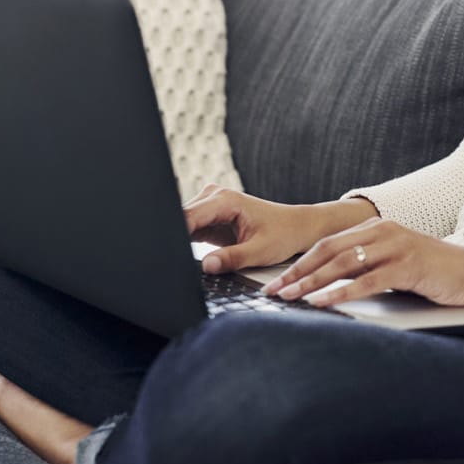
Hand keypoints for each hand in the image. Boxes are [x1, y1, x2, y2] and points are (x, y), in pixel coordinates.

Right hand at [185, 184, 369, 273]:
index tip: (167, 253)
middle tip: (173, 262)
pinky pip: (189, 230)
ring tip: (186, 258)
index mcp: (225, 200)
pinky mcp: (209, 217)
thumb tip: (206, 266)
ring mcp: (209, 206)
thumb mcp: (260, 251)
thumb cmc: (284, 234)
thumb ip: (232, 258)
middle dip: (175, 239)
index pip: (186, 216)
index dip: (173, 235)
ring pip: (180, 224)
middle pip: (179, 218)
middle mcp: (214, 197)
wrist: (296, 227)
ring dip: (180, 241)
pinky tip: (191, 254)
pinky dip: (186, 242)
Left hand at [261, 217, 463, 307]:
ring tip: (290, 297)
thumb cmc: (433, 273)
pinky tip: (322, 303)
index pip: (327, 244)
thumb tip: (324, 288)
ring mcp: (395, 246)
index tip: (276, 282)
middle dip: (297, 272)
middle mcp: (382, 231)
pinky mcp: (408, 265)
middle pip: (328, 250)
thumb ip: (365, 269)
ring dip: (312, 282)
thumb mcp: (393, 265)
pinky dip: (340, 293)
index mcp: (375, 228)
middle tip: (273, 291)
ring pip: (343, 263)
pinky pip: (366, 281)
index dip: (299, 263)